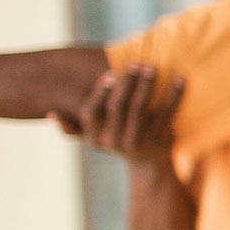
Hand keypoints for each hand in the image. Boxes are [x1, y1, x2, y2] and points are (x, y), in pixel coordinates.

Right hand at [54, 64, 182, 164]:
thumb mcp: (95, 137)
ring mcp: (137, 143)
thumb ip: (75, 125)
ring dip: (147, 85)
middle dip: (127, 82)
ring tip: (153, 67)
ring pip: (141, 109)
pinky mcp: (159, 142)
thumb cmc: (118, 142)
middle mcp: (113, 142)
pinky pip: (167, 115)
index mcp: (95, 138)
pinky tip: (180, 79)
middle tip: (136, 62)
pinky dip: (174, 96)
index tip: (110, 74)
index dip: (100, 93)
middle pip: (119, 107)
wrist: (149, 167)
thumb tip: (49, 112)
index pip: (92, 113)